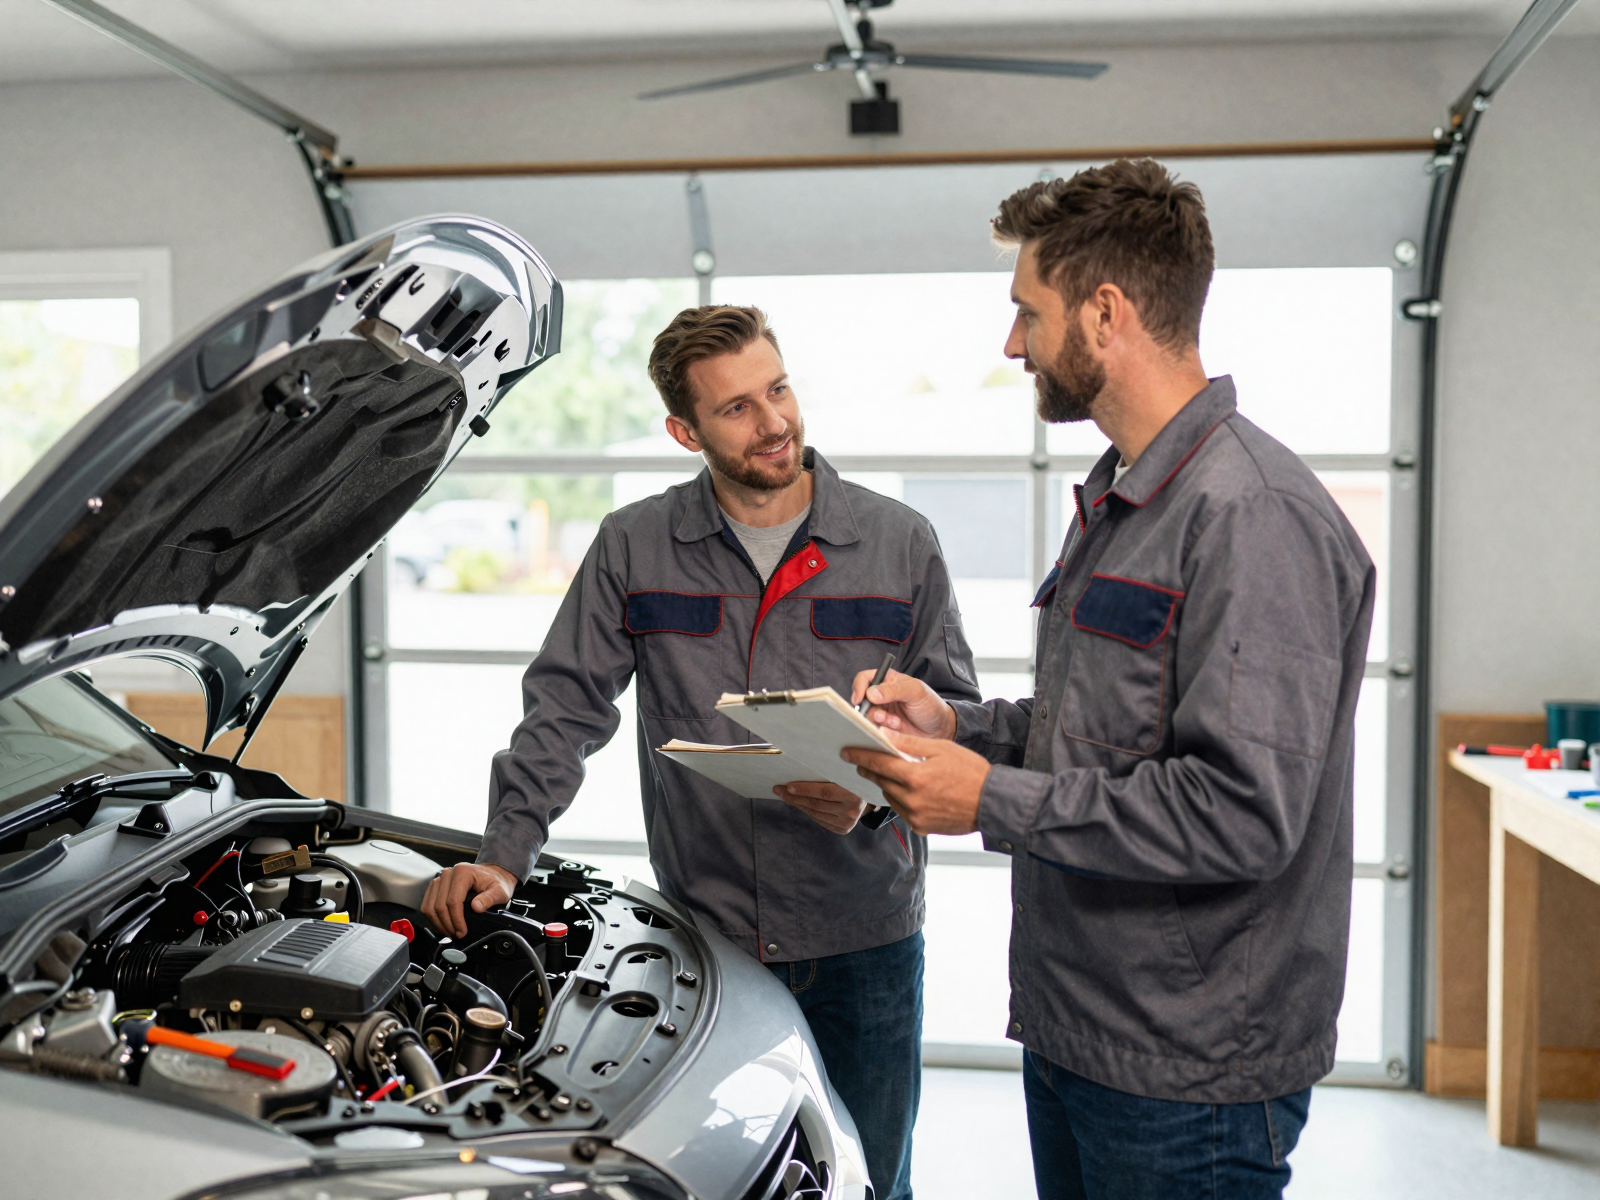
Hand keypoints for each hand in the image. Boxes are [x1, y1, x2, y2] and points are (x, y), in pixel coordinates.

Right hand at [421, 862, 516, 938]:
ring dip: (438, 923)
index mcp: (463, 872)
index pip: (453, 900)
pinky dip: (433, 917)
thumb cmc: (496, 882)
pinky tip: (443, 925)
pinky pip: (427, 904)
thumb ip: (489, 898)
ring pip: (430, 906)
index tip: (462, 931)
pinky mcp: (436, 885)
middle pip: (440, 905)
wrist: (492, 874)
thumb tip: (476, 907)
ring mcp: (440, 879)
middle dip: (448, 924)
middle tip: (457, 934)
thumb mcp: (500, 891)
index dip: (456, 919)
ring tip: (450, 932)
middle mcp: (449, 873)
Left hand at [775, 780, 867, 833]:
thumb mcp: (845, 773)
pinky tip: (799, 804)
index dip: (805, 789)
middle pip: (817, 804)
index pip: (825, 792)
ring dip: (798, 804)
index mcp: (854, 793)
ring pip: (816, 813)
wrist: (869, 795)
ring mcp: (848, 822)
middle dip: (795, 797)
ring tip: (785, 796)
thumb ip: (829, 773)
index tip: (788, 785)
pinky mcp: (843, 829)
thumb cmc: (852, 779)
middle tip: (779, 790)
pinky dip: (808, 812)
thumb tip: (799, 770)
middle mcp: (852, 811)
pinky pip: (820, 820)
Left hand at [842, 729, 989, 835]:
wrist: (993, 803)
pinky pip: (903, 810)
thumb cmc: (971, 771)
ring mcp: (916, 816)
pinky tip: (910, 790)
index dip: (860, 756)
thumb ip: (909, 744)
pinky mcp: (922, 827)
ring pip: (891, 797)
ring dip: (887, 784)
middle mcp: (911, 800)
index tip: (847, 752)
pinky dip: (902, 799)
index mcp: (915, 777)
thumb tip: (884, 734)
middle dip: (871, 769)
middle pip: (881, 781)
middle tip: (863, 760)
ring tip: (891, 774)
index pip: (878, 763)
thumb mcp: (941, 749)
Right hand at [850, 668, 957, 740]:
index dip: (859, 687)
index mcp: (887, 681)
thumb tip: (871, 693)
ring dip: (879, 720)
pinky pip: (873, 729)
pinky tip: (896, 729)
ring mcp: (881, 713)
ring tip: (895, 722)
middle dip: (869, 709)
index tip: (860, 699)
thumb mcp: (915, 691)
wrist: (939, 729)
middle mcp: (881, 696)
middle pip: (861, 700)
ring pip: (866, 716)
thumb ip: (894, 690)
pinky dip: (882, 730)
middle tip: (882, 716)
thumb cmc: (930, 705)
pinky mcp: (883, 728)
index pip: (864, 679)